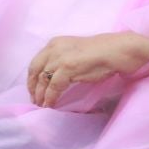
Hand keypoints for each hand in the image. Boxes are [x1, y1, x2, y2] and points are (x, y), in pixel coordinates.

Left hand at [25, 33, 148, 107]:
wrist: (117, 51)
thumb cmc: (100, 53)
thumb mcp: (74, 52)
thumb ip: (61, 60)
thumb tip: (52, 78)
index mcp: (54, 43)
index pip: (36, 62)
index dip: (32, 78)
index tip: (33, 90)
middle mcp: (54, 48)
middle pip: (35, 70)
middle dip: (33, 87)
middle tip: (35, 100)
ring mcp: (60, 57)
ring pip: (43, 80)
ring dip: (40, 95)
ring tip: (42, 105)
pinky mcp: (67, 67)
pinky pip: (53, 86)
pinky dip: (50, 97)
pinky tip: (51, 104)